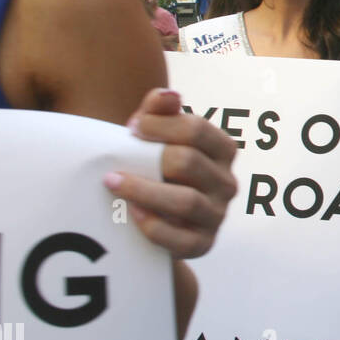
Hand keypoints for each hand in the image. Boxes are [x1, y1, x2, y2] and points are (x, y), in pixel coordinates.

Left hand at [104, 87, 238, 258]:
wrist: (161, 218)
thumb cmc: (159, 170)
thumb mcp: (160, 139)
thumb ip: (161, 113)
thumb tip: (168, 95)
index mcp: (223, 151)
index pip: (197, 129)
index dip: (160, 125)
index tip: (131, 128)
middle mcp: (227, 182)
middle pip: (188, 162)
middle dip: (149, 157)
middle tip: (114, 160)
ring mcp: (217, 215)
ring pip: (186, 201)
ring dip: (143, 191)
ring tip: (113, 183)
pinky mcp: (203, 244)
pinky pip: (182, 240)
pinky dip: (154, 227)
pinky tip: (132, 213)